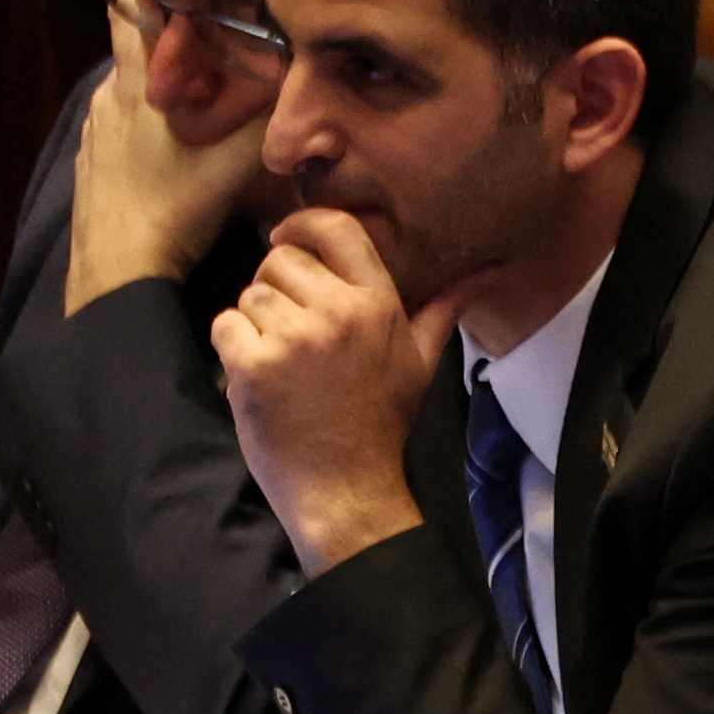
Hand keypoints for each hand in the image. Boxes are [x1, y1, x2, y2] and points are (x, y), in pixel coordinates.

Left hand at [65, 12, 264, 315]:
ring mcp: (96, 132)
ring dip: (162, 87)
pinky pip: (123, 124)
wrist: (117, 269)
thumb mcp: (233, 167)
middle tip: (217, 48)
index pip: (130, 9)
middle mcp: (109, 98)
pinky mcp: (94, 162)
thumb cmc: (172, 210)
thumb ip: (268, 126)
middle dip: (172, 44)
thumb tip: (305, 94)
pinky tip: (176, 149)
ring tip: (204, 99)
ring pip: (131, 89)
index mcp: (135, 86)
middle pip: (136, 50)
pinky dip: (148, 122)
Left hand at [209, 206, 465, 572]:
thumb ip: (444, 309)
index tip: (288, 240)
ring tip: (284, 362)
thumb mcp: (422, 362)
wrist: (346, 487)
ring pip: (250, 294)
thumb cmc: (381, 422)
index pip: (335, 227)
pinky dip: (232, 347)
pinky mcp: (254, 364)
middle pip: (280, 260)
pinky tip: (260, 375)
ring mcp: (295, 339)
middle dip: (277, 289)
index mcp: (378, 305)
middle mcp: (338, 314)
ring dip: (256, 323)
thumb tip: (488, 274)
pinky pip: (225, 325)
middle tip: (295, 333)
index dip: (302, 225)